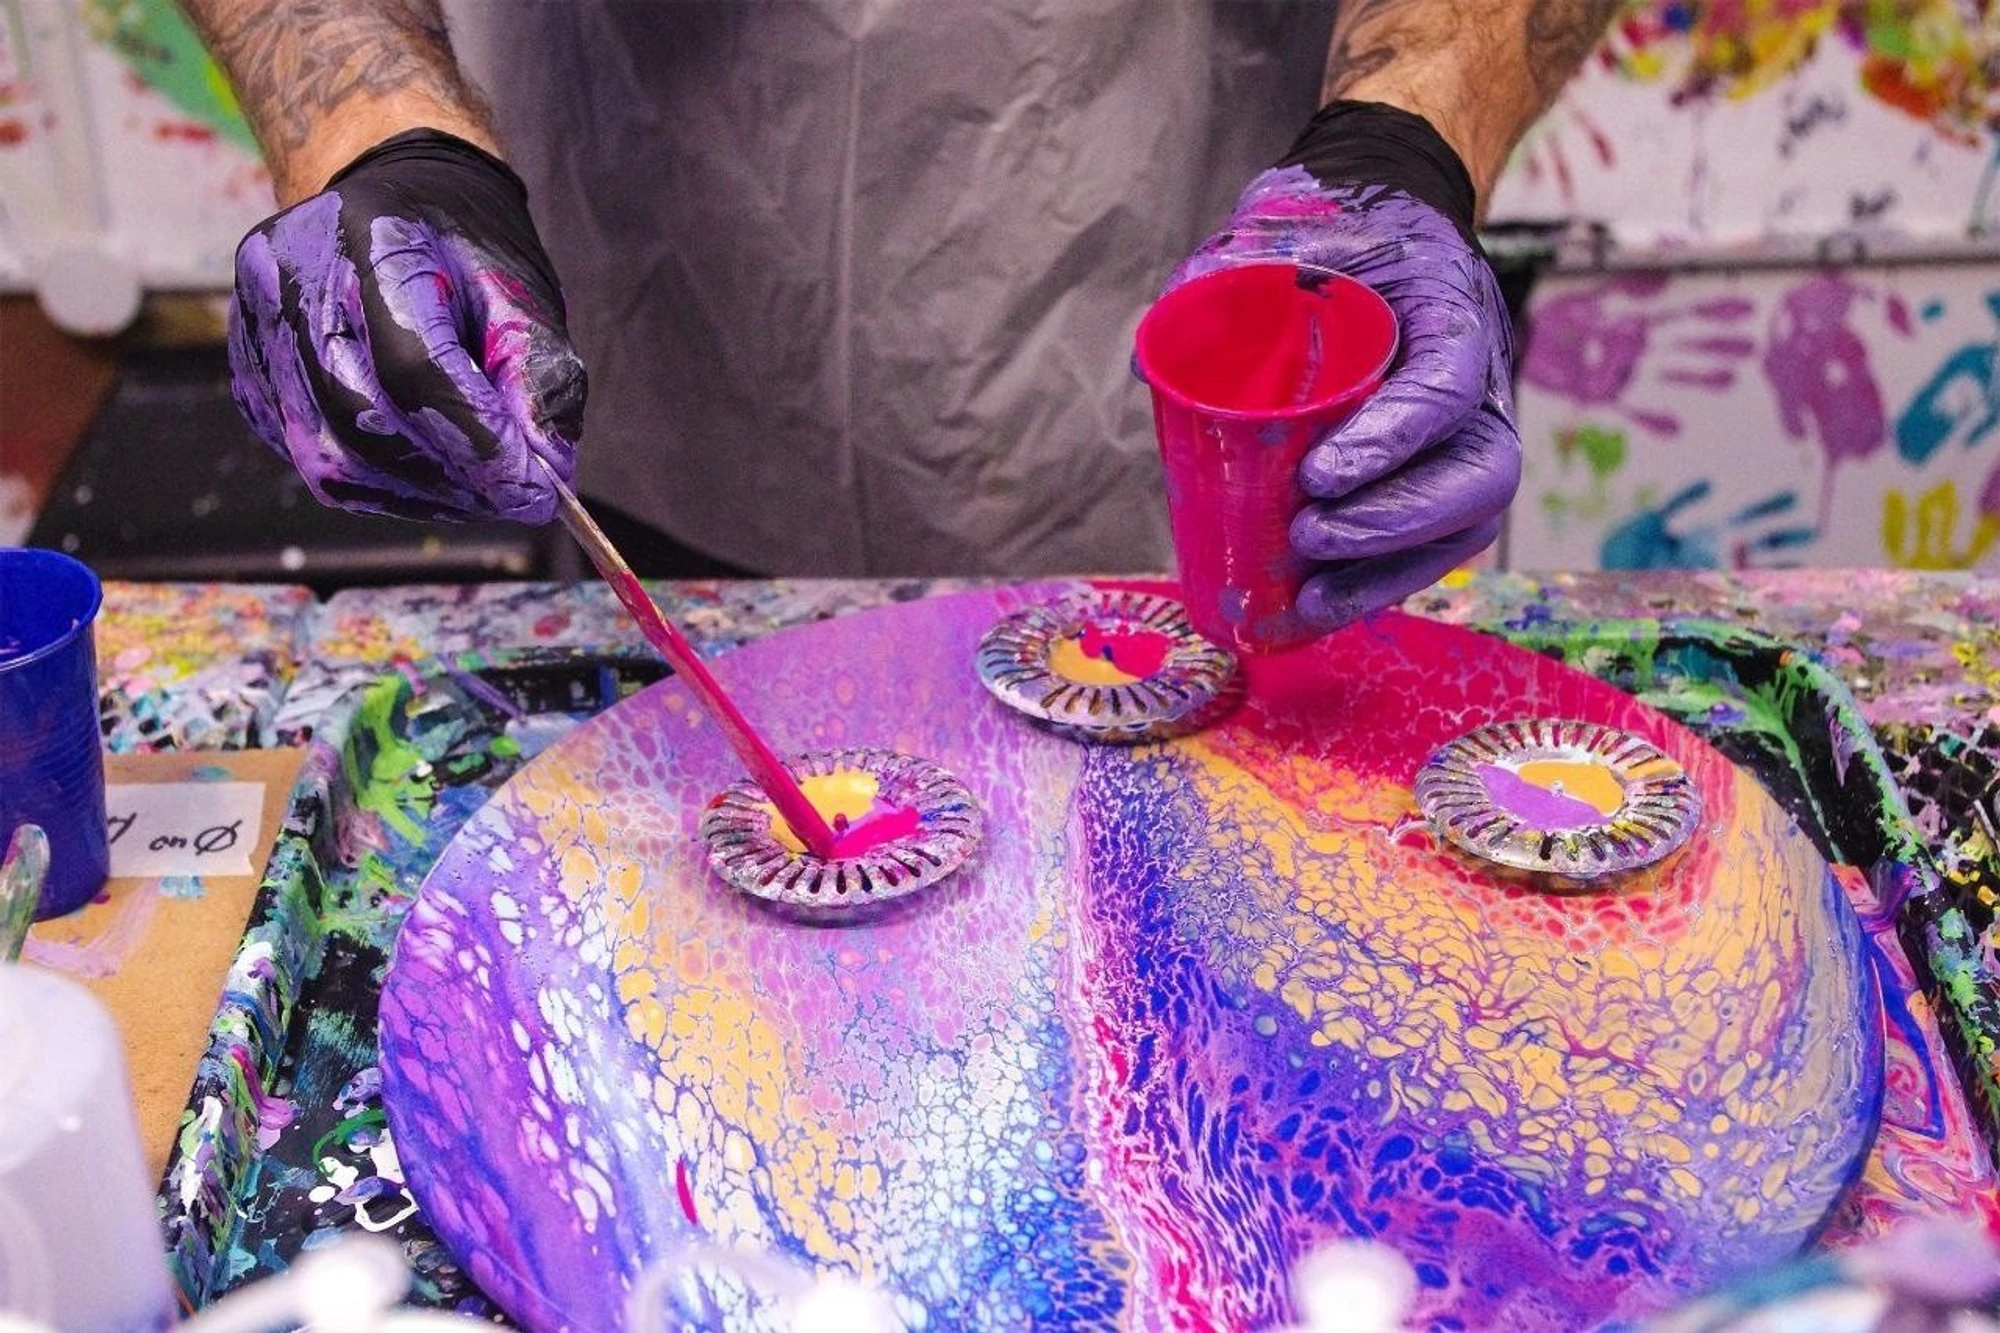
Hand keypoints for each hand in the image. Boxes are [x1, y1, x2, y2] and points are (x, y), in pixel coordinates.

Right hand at [228, 129, 585, 524]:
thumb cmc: (464, 247)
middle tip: (513, 498)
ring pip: (329, 457)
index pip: (414, 369)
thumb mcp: (522, 293)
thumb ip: (541, 378)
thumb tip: (545, 475)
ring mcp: (257, 322)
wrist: (391, 199)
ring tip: (476, 490)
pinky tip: (425, 470)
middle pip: (365, 420)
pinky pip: (307, 453)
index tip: (535, 492)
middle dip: (450, 479)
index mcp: (375, 239)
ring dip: (415, 494)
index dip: (475, 444)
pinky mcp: (249, 364)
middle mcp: (295, 276)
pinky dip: (376, 481)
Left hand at [1170, 103, 1519, 630]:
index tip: (1317, 476)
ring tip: (1310, 597)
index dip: (1392, 442)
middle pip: (1476, 476)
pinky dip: (1378, 584)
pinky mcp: (1434, 477)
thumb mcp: (1284, 228)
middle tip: (1309, 535)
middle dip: (1393, 523)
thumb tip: (1151, 364)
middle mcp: (1479, 383)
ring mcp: (1465, 438)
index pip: (1446, 387)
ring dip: (1388, 572)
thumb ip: (1223, 277)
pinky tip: (1316, 609)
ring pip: (1460, 524)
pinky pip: (1429, 545)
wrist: (1376, 227)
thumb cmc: (1334, 230)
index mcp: (1451, 313)